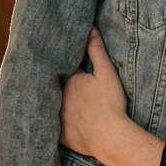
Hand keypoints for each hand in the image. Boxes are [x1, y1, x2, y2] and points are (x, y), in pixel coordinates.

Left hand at [60, 28, 129, 163]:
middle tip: (72, 89)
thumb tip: (90, 28)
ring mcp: (58, 118)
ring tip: (66, 105)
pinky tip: (62, 126)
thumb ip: (96, 50)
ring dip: (57, 105)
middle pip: (58, 89)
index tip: (73, 68)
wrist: (110, 137)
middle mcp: (58, 98)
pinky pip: (56, 130)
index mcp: (69, 81)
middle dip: (61, 87)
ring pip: (54, 108)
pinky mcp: (60, 136)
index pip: (65, 70)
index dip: (70, 69)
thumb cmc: (110, 103)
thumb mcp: (106, 72)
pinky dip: (59, 127)